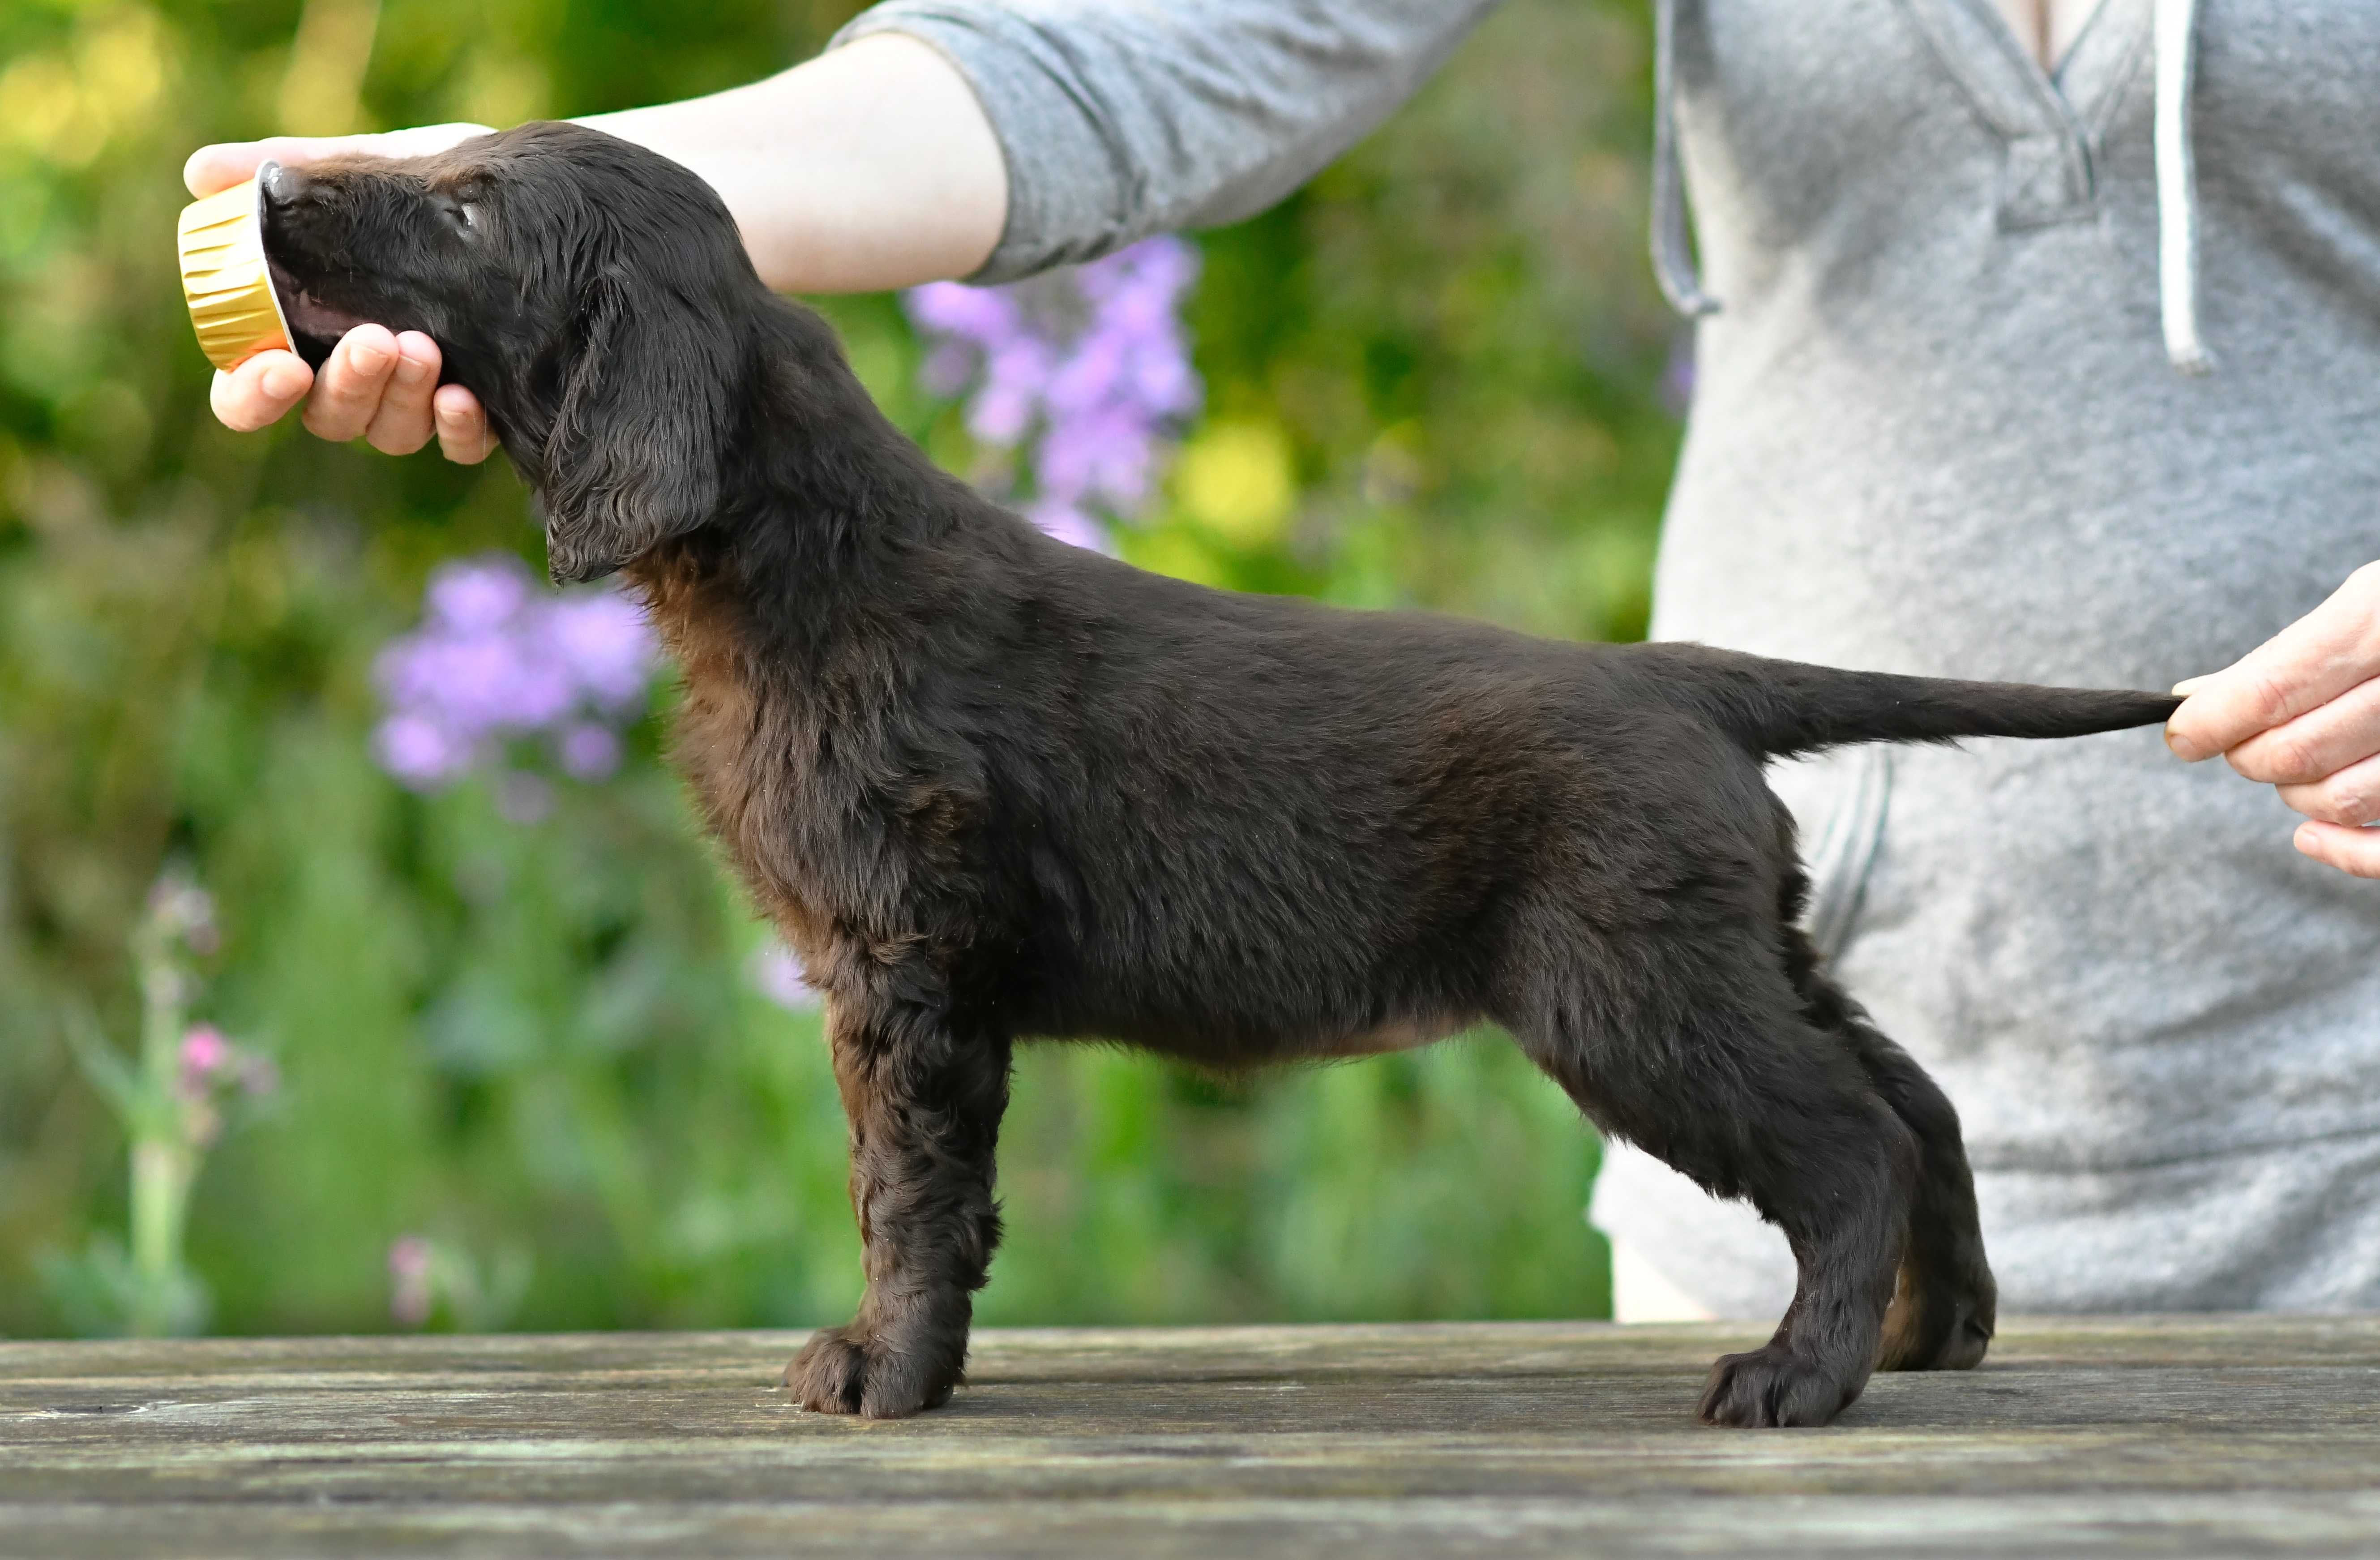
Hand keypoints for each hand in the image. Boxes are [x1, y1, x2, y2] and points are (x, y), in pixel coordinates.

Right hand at [185, 126, 496, 461]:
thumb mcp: (363, 170)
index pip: (248, 394)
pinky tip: (464, 398)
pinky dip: (458, 429)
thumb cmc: (427, 190)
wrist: (527, 197)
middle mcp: (354, 381)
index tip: (279, 367)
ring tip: (423, 347)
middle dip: (349, 385)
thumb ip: (287, 172)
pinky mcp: (478, 414)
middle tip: (376, 340)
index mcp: (304, 335)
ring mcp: (414, 403)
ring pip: (392, 433)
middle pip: (328, 416)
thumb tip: (201, 174)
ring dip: (402, 398)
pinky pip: (459, 446)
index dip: (251, 395)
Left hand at [2166, 564, 2379, 876]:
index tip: (2183, 732)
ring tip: (2298, 766)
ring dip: (2295, 793)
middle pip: (2296, 749)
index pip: (2272, 688)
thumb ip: (2287, 657)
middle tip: (2245, 743)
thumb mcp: (2370, 607)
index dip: (2211, 720)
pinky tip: (2311, 836)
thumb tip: (2194, 696)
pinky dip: (2343, 853)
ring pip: (2337, 799)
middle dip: (2249, 755)